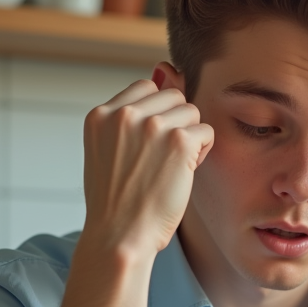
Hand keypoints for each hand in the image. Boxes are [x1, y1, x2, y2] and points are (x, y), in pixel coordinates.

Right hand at [80, 76, 213, 258]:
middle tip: (162, 160)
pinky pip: (207, 132)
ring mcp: (151, 125)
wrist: (120, 237)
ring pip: (192, 111)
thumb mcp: (110, 150)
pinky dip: (203, 152)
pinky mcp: (178, 141)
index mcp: (101, 114)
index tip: (150, 146)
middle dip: (176, 124)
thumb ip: (133, 113)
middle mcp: (124, 114)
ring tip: (171, 167)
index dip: (157, 114)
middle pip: (173, 96)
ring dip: (190, 138)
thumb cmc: (118, 200)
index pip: (145, 87)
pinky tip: (184, 173)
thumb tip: (166, 69)